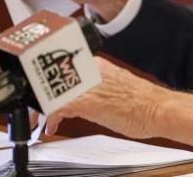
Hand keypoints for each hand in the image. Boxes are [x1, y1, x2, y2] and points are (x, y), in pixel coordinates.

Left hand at [45, 57, 192, 147]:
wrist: (159, 109)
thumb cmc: (142, 102)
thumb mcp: (114, 86)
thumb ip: (95, 86)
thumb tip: (80, 96)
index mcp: (97, 64)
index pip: (62, 65)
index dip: (45, 79)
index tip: (38, 91)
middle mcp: (91, 70)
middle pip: (52, 77)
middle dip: (37, 95)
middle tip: (32, 110)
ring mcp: (89, 84)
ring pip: (51, 91)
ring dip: (39, 108)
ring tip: (37, 120)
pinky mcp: (90, 101)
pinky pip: (59, 106)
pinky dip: (50, 117)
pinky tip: (50, 127)